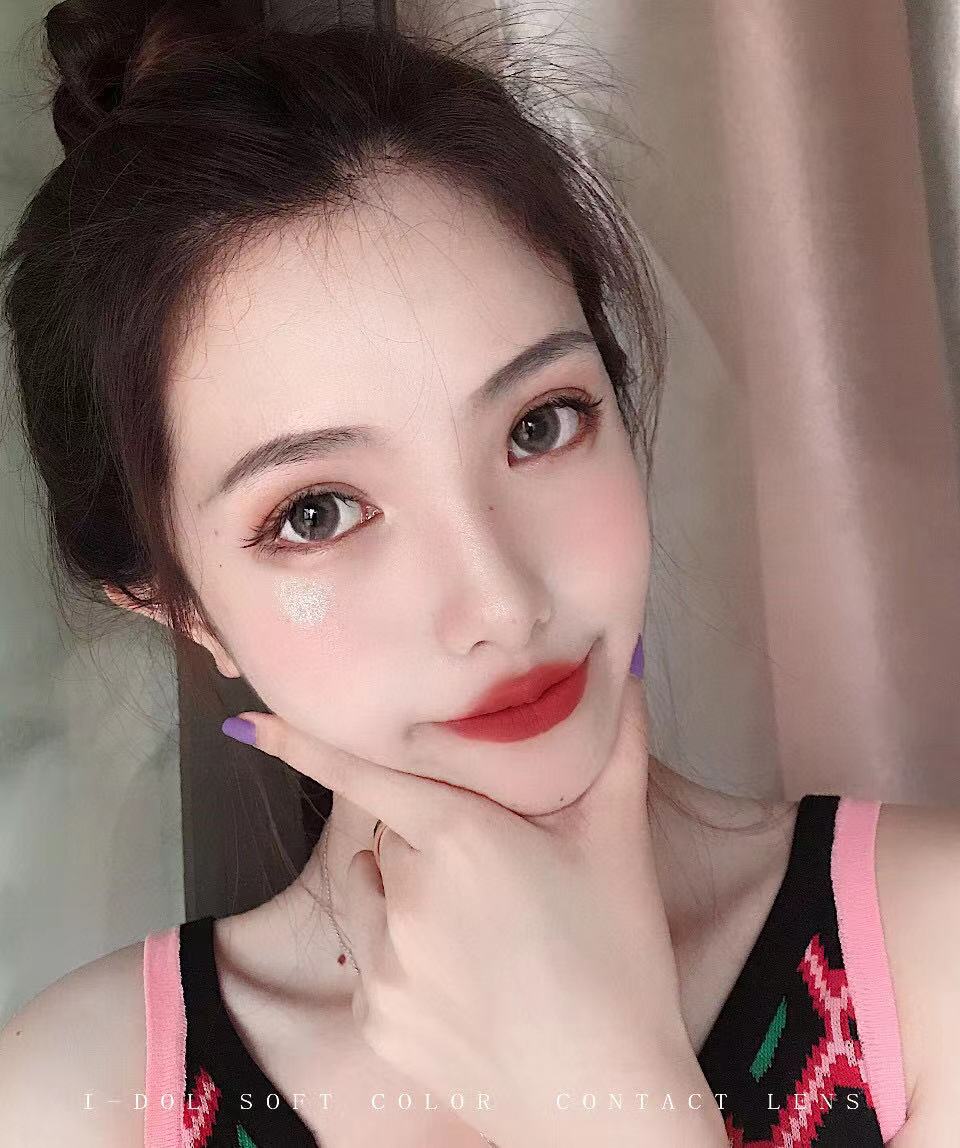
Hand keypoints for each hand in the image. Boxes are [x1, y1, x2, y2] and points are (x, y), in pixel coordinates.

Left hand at [229, 675, 722, 1145]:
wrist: (606, 1100)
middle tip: (490, 863)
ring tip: (473, 920)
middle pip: (389, 833)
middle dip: (423, 831)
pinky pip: (372, 957)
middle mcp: (405, 894)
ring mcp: (383, 963)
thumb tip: (628, 663)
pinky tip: (461, 974)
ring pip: (370, 891)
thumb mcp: (621, 844)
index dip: (303, 745)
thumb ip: (619, 745)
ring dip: (400, 886)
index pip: (366, 777)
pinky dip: (401, 949)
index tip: (246, 724)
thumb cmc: (619, 960)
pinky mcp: (377, 1019)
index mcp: (457, 837)